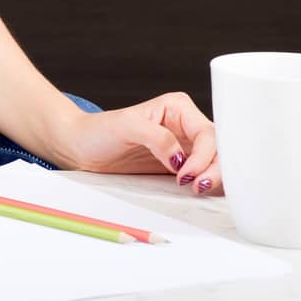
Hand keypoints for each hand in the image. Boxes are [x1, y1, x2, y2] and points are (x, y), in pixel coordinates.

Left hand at [57, 91, 223, 195]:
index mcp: (178, 108)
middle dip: (215, 169)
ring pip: (217, 163)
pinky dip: (210, 184)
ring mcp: (186, 147)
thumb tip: (180, 157)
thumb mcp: (125, 126)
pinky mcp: (181, 166)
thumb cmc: (99, 131)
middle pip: (219, 149)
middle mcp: (186, 125)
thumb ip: (156, 137)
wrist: (82, 148)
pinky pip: (205, 174)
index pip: (206, 133)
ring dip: (215, 178)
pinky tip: (203, 192)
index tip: (185, 174)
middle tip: (197, 187)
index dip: (203, 156)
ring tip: (197, 190)